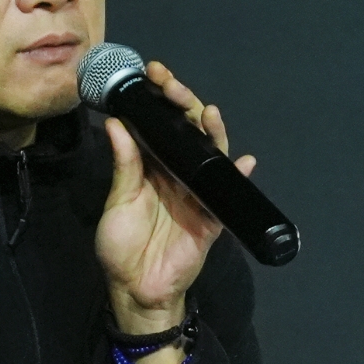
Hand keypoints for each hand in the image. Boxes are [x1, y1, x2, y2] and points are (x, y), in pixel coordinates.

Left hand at [94, 61, 258, 341]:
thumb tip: (116, 123)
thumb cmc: (121, 246)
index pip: (160, 124)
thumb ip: (124, 164)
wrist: (138, 288)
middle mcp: (177, 172)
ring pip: (211, 153)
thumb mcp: (118, 201)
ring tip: (208, 113)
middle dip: (183, 103)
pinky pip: (229, 191)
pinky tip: (246, 162)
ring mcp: (198, 191)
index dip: (158, 99)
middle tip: (171, 84)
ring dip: (212, 131)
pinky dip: (241, 176)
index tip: (151, 75)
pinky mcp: (213, 215)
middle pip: (188, 130)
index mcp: (152, 166)